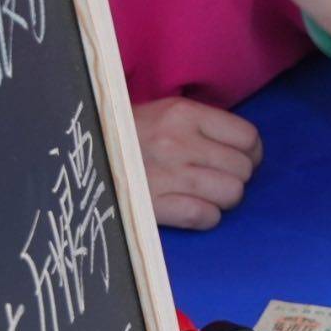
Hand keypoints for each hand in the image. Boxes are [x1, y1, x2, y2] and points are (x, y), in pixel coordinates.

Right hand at [130, 93, 259, 230]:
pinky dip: (207, 217)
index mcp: (182, 114)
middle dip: (238, 177)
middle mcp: (177, 142)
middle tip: (220, 178)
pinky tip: (196, 210)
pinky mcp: (154, 205)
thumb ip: (201, 125)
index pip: (247, 137)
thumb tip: (245, 147)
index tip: (241, 158)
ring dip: (224, 199)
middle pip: (243, 169)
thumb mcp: (163, 113)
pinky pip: (204, 216)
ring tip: (208, 194)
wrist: (78, 153)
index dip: (251, 152)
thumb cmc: (127, 134)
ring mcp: (165, 175)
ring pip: (231, 194)